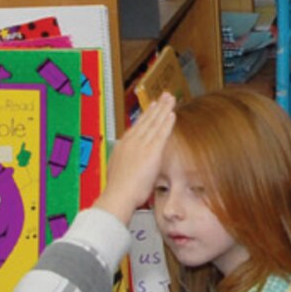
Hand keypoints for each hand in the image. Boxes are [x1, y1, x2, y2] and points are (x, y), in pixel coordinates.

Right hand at [96, 93, 175, 224]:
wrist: (118, 195)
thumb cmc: (118, 190)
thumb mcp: (119, 171)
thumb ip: (125, 164)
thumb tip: (128, 165)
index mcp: (123, 145)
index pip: (138, 126)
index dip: (147, 115)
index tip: (153, 106)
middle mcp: (132, 141)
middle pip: (147, 120)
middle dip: (157, 107)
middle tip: (164, 96)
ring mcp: (141, 145)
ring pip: (155, 123)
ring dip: (164, 110)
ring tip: (171, 99)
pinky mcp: (152, 152)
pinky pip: (161, 133)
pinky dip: (167, 122)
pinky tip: (172, 114)